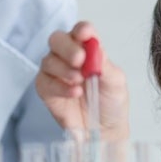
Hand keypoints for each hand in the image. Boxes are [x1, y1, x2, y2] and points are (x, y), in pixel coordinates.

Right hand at [35, 21, 129, 140]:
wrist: (104, 130)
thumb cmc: (111, 102)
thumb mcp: (116, 81)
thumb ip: (104, 64)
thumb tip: (94, 48)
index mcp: (87, 49)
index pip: (80, 31)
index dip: (81, 30)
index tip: (85, 34)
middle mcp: (68, 57)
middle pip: (58, 39)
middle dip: (67, 47)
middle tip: (80, 60)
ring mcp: (55, 72)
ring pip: (48, 60)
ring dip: (64, 70)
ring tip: (80, 82)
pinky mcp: (46, 90)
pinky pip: (44, 82)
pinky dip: (59, 87)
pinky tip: (74, 93)